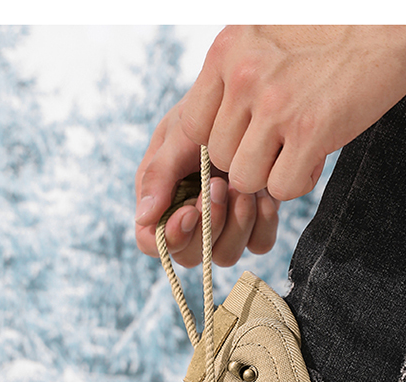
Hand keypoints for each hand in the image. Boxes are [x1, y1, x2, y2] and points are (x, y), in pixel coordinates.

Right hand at [135, 102, 279, 267]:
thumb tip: (143, 218)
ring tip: (241, 187)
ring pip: (225, 255)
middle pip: (192, 256)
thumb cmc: (205, 112)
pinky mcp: (254, 223)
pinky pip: (258, 244)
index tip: (189, 210)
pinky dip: (262, 224)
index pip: (156, 244)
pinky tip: (263, 195)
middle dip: (208, 225)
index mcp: (161, 204)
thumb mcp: (177, 135)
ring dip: (236, 224)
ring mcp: (224, 227)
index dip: (171, 237)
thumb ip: (158, 175)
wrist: (251, 101)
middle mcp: (191, 223)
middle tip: (219, 185)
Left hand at [180, 25, 405, 200]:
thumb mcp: (265, 36)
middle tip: (282, 141)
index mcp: (227, 51)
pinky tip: (318, 153)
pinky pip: (282, 187)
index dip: (220, 141)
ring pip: (246, 178)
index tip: (246, 137)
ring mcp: (275, 104)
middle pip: (220, 157)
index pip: (193, 126)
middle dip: (249, 158)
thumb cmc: (331, 30)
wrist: (394, 16)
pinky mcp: (310, 129)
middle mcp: (244, 76)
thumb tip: (217, 130)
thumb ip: (234, 76)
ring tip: (300, 147)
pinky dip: (301, 179)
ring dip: (272, 173)